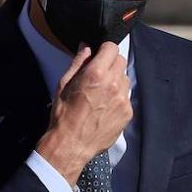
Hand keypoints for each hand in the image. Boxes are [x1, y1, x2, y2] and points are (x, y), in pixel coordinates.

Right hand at [34, 42, 130, 185]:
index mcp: (96, 74)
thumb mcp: (64, 84)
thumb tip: (86, 47)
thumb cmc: (64, 115)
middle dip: (110, 64)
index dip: (104, 50)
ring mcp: (122, 99)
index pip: (111, 48)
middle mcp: (113, 84)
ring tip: (101, 93)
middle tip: (99, 75)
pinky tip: (105, 107)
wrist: (70, 144)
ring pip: (125, 79)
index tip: (100, 55)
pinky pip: (126, 97)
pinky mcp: (127, 113)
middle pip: (121, 61)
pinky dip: (118, 98)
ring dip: (116, 81)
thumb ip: (78, 62)